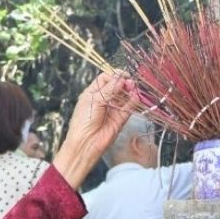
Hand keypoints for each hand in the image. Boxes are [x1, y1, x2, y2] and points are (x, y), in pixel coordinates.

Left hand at [52, 71, 136, 189]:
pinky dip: (133, 102)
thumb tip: (121, 78)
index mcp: (92, 93)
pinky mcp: (120, 119)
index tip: (122, 75)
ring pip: (124, 96)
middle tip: (129, 82)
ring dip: (130, 91)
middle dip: (123, 82)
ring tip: (133, 88)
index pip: (105, 79)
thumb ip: (109, 89)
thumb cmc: (83, 121)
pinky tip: (135, 97)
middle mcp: (103, 100)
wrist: (85, 143)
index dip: (114, 75)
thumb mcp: (94, 100)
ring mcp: (112, 109)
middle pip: (116, 86)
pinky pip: (129, 108)